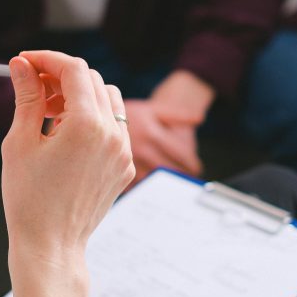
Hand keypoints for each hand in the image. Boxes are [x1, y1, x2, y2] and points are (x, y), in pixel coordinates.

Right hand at [1, 51, 133, 296]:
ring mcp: (124, 151)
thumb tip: (21, 65)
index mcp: (86, 125)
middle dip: (62, 75)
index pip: (73, 69)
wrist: (51, 245)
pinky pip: (115, 127)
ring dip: (81, 95)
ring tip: (51, 112)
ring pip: (109, 100)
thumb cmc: (29, 198)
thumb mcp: (20, 143)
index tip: (26, 62)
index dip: (47, 58)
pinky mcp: (125, 166)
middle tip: (33, 86)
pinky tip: (68, 136)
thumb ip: (26, 97)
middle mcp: (113, 134)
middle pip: (92, 79)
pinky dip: (94, 119)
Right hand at [125, 70, 214, 184]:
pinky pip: (133, 184)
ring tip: (172, 185)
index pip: (179, 152)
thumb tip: (199, 118)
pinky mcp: (114, 172)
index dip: (191, 162)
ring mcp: (127, 162)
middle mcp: (140, 149)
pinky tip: (148, 187)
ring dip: (163, 183)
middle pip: (167, 168)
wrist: (97, 115)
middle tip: (187, 179)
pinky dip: (143, 187)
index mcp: (152, 133)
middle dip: (179, 174)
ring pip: (152, 178)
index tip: (196, 168)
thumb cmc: (130, 113)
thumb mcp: (153, 110)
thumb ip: (177, 114)